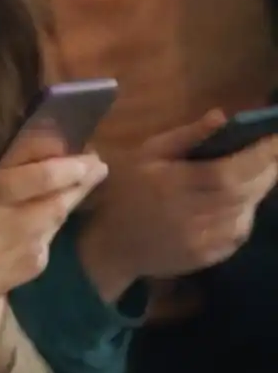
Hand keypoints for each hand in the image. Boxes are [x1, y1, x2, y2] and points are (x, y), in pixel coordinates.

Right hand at [0, 111, 107, 315]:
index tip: (87, 155)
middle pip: (52, 206)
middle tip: (97, 166)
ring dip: (65, 206)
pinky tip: (46, 221)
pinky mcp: (11, 281)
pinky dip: (47, 234)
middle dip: (79, 185)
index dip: (63, 168)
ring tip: (78, 187)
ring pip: (51, 229)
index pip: (29, 182)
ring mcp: (6, 260)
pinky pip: (41, 253)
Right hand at [80, 110, 277, 292]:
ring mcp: (200, 239)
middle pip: (243, 192)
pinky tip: (240, 202)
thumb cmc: (124, 191)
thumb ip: (185, 136)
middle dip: (267, 170)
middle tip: (275, 153)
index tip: (277, 137)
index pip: (228, 171)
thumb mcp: (146, 154)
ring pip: (245, 212)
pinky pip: (238, 233)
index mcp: (171, 183)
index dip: (260, 156)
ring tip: (261, 173)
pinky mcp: (207, 257)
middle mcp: (190, 213)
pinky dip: (246, 214)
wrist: (111, 244)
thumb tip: (221, 116)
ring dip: (258, 191)